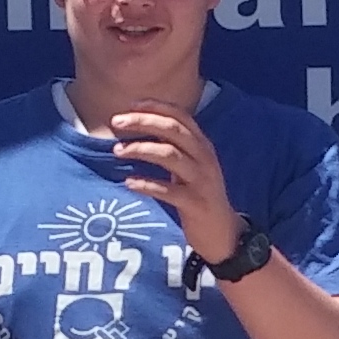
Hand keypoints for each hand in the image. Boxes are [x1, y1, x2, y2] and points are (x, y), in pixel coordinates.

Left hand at [106, 107, 240, 262]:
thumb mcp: (191, 165)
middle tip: (116, 122)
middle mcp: (204, 158)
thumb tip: (141, 126)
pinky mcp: (195, 203)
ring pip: (169, 155)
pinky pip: (167, 190)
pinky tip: (129, 183)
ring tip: (117, 151)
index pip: (180, 116)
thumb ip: (173, 146)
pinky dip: (146, 184)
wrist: (222, 232)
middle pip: (173, 130)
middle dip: (143, 122)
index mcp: (202, 145)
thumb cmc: (199, 194)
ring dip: (140, 149)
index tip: (130, 105)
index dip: (156, 107)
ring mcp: (201, 180)